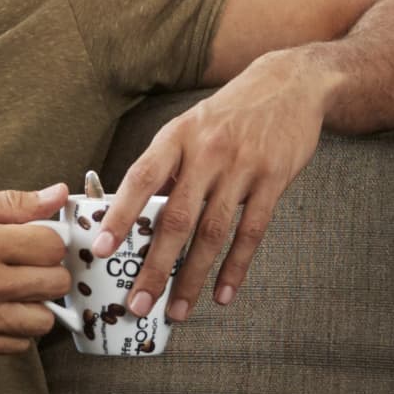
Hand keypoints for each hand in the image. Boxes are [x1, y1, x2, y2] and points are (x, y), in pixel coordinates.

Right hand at [0, 185, 73, 354]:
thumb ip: (7, 202)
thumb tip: (56, 194)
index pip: (51, 245)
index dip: (49, 238)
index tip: (36, 238)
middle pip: (54, 283)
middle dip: (48, 269)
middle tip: (29, 262)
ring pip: (41, 321)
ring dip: (36, 303)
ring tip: (16, 289)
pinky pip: (15, 345)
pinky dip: (16, 330)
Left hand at [103, 53, 335, 319]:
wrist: (290, 83)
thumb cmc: (231, 112)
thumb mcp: (191, 126)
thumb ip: (167, 168)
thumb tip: (135, 215)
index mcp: (178, 136)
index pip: (142, 178)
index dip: (120, 214)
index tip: (102, 248)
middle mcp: (207, 151)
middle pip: (177, 217)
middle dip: (155, 266)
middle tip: (138, 303)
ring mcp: (242, 166)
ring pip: (213, 232)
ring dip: (193, 277)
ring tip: (177, 310)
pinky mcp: (273, 179)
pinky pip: (252, 232)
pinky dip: (236, 267)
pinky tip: (223, 293)